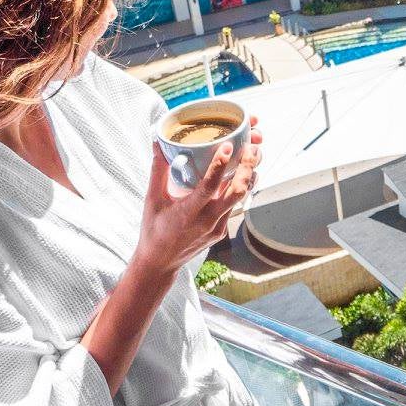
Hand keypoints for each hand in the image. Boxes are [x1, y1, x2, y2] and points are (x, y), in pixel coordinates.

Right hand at [136, 131, 260, 272]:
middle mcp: (207, 221)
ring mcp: (218, 227)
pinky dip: (241, 188)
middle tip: (253, 147)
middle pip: (236, 193)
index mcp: (188, 213)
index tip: (228, 147)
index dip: (219, 166)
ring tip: (254, 154)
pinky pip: (235, 206)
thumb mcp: (152, 199)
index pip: (208, 187)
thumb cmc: (153, 230)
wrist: (160, 263)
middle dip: (248, 169)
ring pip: (240, 199)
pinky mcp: (222, 231)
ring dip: (248, 176)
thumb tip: (157, 142)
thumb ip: (158, 171)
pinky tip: (244, 172)